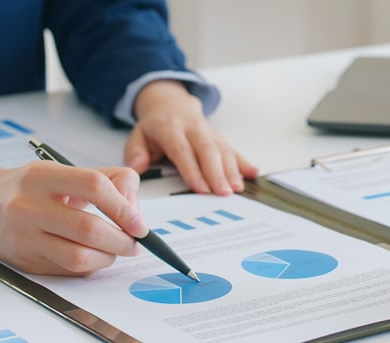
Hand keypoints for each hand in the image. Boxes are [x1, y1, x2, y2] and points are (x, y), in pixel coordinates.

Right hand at [0, 162, 149, 274]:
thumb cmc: (29, 187)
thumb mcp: (63, 170)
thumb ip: (108, 179)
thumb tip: (135, 211)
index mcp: (41, 176)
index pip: (93, 185)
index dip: (123, 206)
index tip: (138, 222)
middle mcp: (27, 207)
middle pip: (88, 228)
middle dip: (122, 240)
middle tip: (135, 241)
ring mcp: (23, 238)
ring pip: (79, 257)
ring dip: (109, 257)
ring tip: (116, 250)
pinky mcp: (24, 262)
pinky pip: (69, 271)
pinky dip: (91, 266)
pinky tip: (95, 256)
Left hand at [125, 79, 257, 194]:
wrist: (170, 103)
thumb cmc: (155, 126)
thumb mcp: (137, 135)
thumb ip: (136, 152)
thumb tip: (136, 169)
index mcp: (170, 127)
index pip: (183, 150)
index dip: (193, 169)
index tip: (201, 188)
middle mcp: (193, 127)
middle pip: (207, 149)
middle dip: (217, 172)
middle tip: (223, 192)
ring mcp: (209, 131)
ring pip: (223, 149)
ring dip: (232, 170)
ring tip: (237, 188)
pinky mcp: (219, 137)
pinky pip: (233, 149)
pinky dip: (244, 162)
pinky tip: (254, 173)